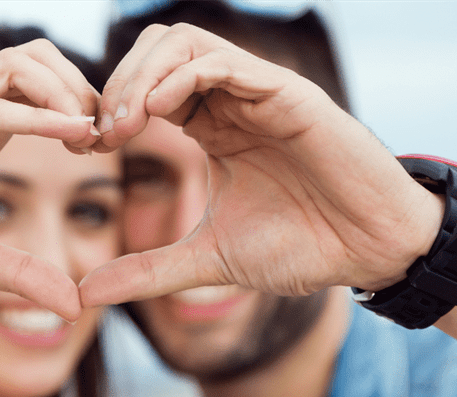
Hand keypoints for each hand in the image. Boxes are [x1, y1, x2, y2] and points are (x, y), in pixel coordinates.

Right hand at [0, 40, 99, 320]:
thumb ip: (22, 276)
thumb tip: (75, 308)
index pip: (46, 88)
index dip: (84, 108)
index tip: (102, 149)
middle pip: (42, 58)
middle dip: (85, 87)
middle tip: (102, 136)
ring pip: (21, 63)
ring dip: (66, 90)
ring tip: (87, 133)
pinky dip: (35, 115)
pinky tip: (71, 132)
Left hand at [81, 24, 443, 305]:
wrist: (369, 252)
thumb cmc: (301, 246)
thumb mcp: (207, 261)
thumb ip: (147, 271)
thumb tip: (86, 294)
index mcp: (211, 126)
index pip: (143, 86)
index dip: (107, 109)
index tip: (87, 150)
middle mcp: (230, 100)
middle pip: (154, 50)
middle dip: (115, 85)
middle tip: (98, 135)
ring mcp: (258, 92)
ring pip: (183, 42)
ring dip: (140, 76)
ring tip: (122, 125)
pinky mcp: (287, 94)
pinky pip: (223, 63)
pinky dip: (181, 77)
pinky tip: (156, 114)